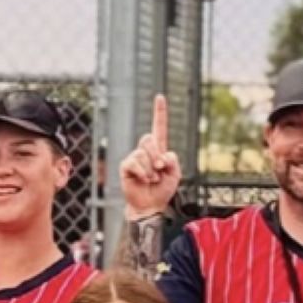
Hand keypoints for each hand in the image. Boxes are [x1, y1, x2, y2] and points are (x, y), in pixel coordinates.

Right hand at [119, 93, 180, 219]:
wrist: (150, 205)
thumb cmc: (162, 190)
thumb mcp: (175, 174)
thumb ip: (173, 160)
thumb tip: (161, 157)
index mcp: (159, 149)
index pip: (159, 127)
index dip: (159, 112)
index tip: (159, 97)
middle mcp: (146, 151)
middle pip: (149, 138)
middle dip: (156, 155)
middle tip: (159, 170)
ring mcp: (135, 158)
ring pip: (143, 153)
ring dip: (151, 169)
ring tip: (151, 179)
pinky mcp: (126, 166)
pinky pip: (134, 162)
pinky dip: (142, 172)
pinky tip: (143, 180)